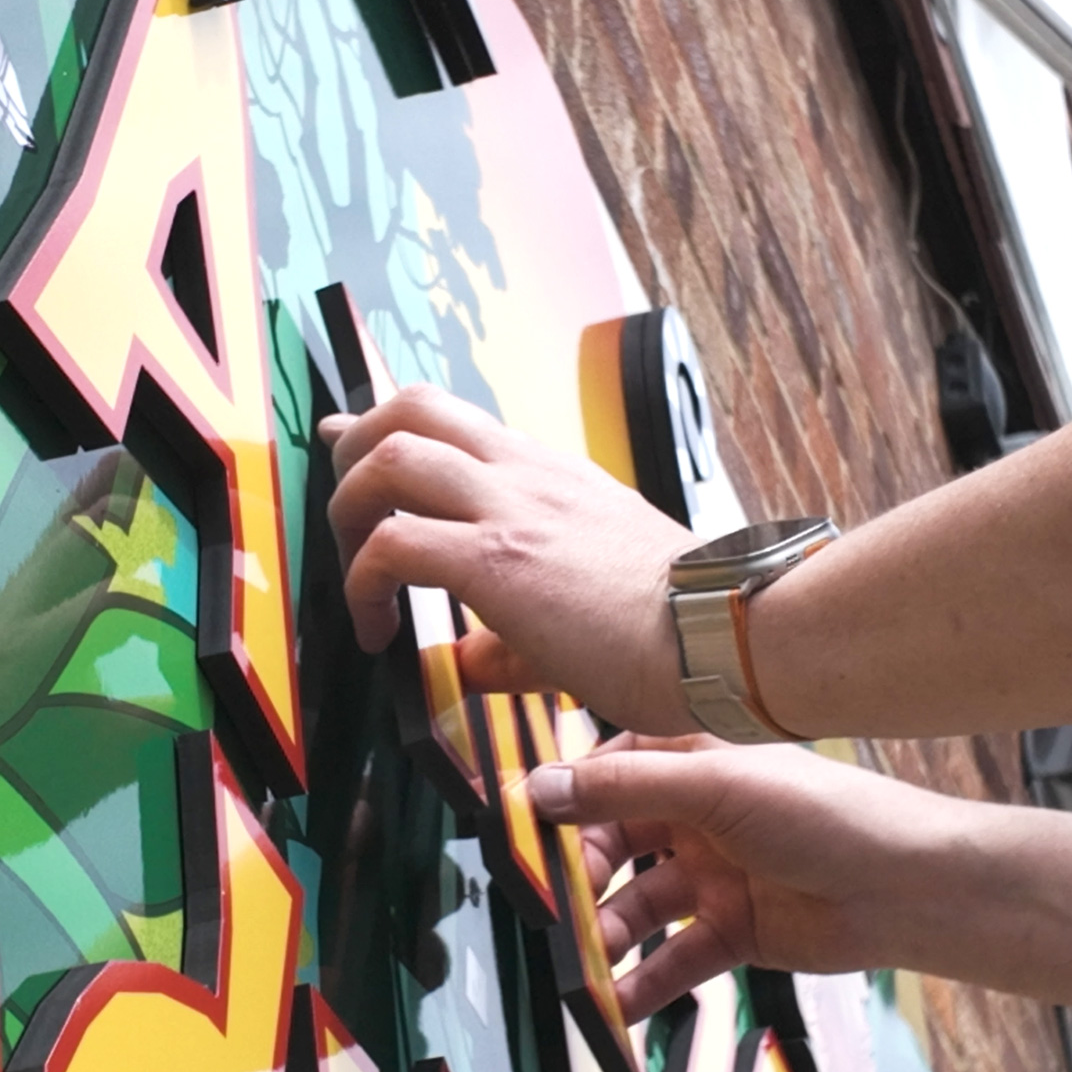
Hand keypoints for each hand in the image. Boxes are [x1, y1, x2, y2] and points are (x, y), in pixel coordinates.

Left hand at [320, 384, 698, 734]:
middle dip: (354, 450)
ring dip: (347, 511)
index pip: (449, 416)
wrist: (725, 635)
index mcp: (545, 474)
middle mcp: (523, 473)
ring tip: (356, 576)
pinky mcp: (498, 559)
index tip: (346, 436)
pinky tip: (376, 632)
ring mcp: (510, 507)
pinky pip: (393, 545)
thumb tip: (464, 664)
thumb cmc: (672, 627)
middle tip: (345, 513)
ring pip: (387, 457)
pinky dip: (362, 583)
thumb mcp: (583, 603)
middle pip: (406, 407)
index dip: (381, 422)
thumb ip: (512, 629)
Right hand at [528, 733, 1045, 1021]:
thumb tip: (534, 790)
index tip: (518, 833)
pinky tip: (615, 1005)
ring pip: (638, 901)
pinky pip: (674, 957)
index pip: (604, 771)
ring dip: (607, 931)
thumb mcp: (711, 787)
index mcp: (687, 759)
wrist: (910, 889)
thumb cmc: (816, 813)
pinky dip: (644, 981)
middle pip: (612, 841)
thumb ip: (620, 789)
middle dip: (579, 875)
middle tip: (551, 908)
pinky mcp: (731, 930)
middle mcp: (692, 812)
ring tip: (584, 961)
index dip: (562, 800)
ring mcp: (710, 872)